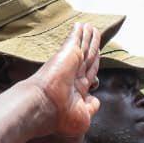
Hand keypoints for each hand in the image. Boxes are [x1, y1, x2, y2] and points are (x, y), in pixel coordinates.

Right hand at [21, 22, 102, 142]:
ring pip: (84, 47)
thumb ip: (92, 107)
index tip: (98, 56)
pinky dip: (79, 32)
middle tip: (95, 36)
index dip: (94, 64)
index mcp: (76, 90)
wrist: (45, 107)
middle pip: (87, 57)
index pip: (89, 74)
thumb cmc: (61, 116)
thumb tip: (95, 99)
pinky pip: (75, 40)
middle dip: (92, 47)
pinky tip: (82, 25)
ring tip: (92, 28)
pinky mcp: (67, 54)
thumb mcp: (84, 117)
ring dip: (88, 37)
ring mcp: (70, 64)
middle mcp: (73, 75)